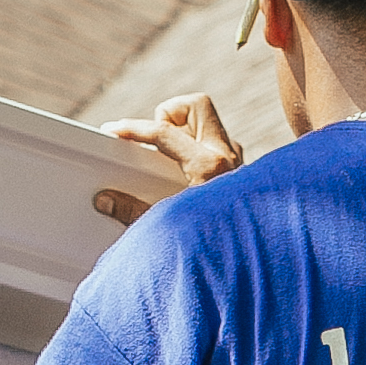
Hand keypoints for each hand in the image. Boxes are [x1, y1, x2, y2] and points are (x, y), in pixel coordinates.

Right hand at [95, 87, 242, 230]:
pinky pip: (216, 141)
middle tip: (153, 140)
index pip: (165, 131)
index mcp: (209, 166)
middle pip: (196, 105)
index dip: (134, 128)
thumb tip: (106, 201)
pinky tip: (185, 170)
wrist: (258, 259)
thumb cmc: (217, 243)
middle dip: (170, 113)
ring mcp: (237, 159)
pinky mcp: (241, 168)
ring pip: (209, 120)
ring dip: (185, 128)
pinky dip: (197, 146)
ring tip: (166, 155)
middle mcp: (227, 155)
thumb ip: (135, 212)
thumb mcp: (171, 227)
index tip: (114, 130)